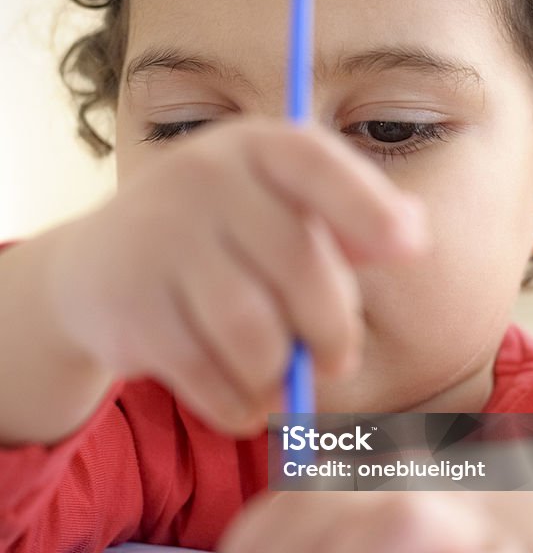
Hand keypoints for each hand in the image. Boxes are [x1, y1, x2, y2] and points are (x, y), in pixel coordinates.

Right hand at [46, 119, 427, 434]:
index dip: (367, 206)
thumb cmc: (221, 239)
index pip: (315, 162)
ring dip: (280, 375)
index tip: (410, 250)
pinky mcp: (130, 306)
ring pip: (253, 333)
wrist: (100, 266)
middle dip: (333, 331)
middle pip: (298, 267)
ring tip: (282, 381)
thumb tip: (413, 234)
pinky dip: (240, 405)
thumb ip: (346, 218)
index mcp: (253, 147)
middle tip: (339, 361)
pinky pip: (208, 376)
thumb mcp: (279, 209)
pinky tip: (247, 402)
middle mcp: (201, 177)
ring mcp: (158, 238)